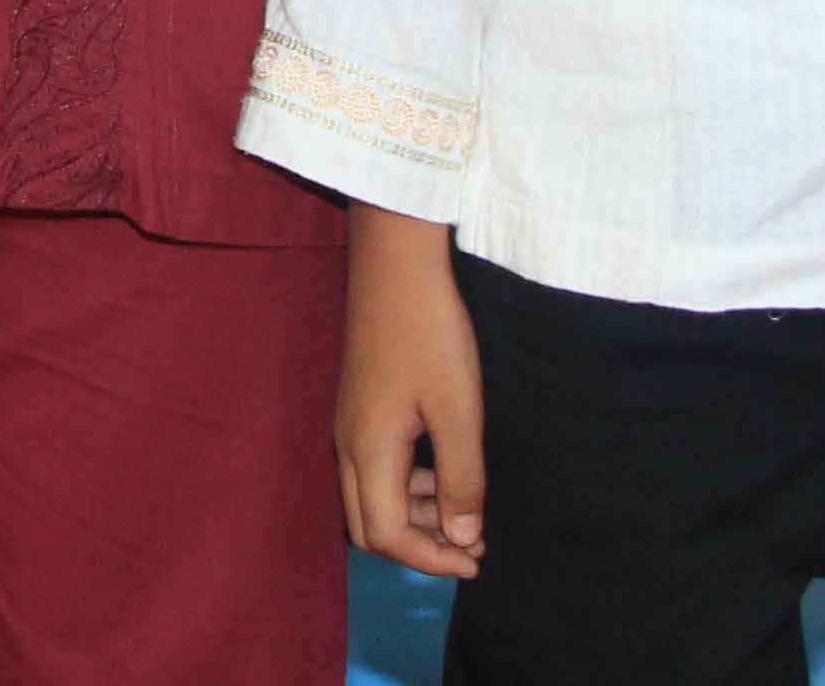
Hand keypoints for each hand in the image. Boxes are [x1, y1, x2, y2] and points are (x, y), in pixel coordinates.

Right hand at [336, 208, 487, 580]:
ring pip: (371, 498)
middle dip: (419, 547)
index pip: (386, 535)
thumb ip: (462, 480)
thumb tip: (463, 540)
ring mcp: (349, 423)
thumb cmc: (430, 332)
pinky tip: (445, 469)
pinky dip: (409, 486)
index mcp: (367, 450)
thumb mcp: (458, 410)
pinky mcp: (359, 406)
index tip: (477, 560)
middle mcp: (347, 444)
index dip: (431, 561)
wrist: (395, 263)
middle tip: (471, 545)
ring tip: (467, 507)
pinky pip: (375, 468)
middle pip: (368, 526)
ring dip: (416, 516)